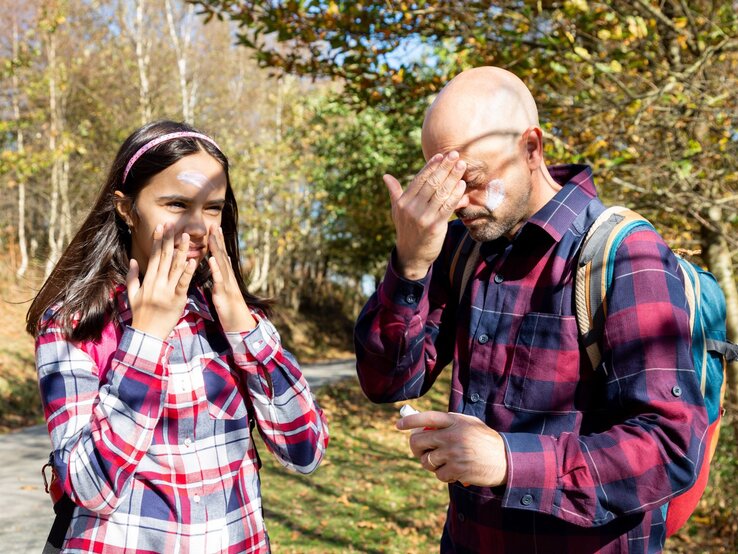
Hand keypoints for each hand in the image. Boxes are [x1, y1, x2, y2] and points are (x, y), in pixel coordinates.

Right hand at [127, 223, 196, 339]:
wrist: (147, 335)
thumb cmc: (140, 315)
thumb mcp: (132, 295)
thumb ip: (132, 277)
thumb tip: (132, 261)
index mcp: (148, 280)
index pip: (154, 256)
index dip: (158, 240)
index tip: (161, 227)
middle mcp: (157, 282)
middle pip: (164, 257)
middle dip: (169, 239)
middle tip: (174, 224)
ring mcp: (166, 290)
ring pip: (175, 267)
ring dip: (182, 250)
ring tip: (187, 236)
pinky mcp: (177, 299)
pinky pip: (183, 282)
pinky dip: (188, 271)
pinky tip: (193, 260)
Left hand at [208, 225, 255, 332]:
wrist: (238, 323)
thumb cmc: (229, 307)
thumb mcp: (225, 288)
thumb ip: (222, 274)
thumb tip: (224, 259)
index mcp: (226, 276)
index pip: (221, 255)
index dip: (217, 241)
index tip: (214, 227)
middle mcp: (228, 277)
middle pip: (222, 255)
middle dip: (218, 240)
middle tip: (214, 224)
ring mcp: (227, 284)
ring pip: (221, 264)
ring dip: (217, 250)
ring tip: (212, 237)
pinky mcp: (224, 293)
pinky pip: (219, 280)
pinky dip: (215, 269)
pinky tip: (211, 260)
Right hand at [384, 151, 466, 279]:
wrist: (412, 256)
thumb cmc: (407, 231)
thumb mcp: (397, 212)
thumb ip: (394, 192)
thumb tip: (386, 176)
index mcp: (403, 202)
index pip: (419, 179)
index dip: (431, 166)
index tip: (441, 155)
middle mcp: (411, 208)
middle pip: (431, 183)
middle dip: (444, 167)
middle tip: (455, 154)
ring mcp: (422, 217)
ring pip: (440, 192)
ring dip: (452, 177)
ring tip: (461, 165)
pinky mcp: (434, 226)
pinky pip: (447, 206)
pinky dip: (456, 194)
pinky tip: (462, 185)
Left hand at [397, 410, 507, 486]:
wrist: (507, 460)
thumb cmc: (485, 441)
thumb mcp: (469, 424)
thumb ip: (449, 423)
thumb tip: (422, 427)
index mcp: (454, 421)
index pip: (426, 418)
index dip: (410, 421)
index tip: (399, 425)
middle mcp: (452, 435)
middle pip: (418, 442)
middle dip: (416, 448)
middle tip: (421, 451)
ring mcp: (454, 453)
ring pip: (426, 461)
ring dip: (432, 464)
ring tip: (444, 463)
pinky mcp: (457, 470)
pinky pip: (438, 474)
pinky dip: (443, 475)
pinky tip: (454, 472)